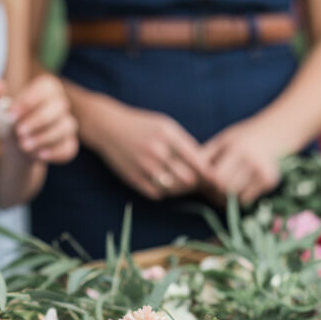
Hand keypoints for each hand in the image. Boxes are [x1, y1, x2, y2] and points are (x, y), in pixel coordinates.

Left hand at [11, 74, 77, 163]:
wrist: (17, 146)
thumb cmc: (11, 124)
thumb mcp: (2, 116)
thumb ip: (1, 112)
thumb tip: (4, 111)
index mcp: (47, 89)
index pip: (45, 89)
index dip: (29, 101)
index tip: (12, 114)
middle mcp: (60, 104)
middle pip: (58, 107)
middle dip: (38, 120)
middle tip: (19, 132)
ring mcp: (67, 124)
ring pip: (65, 127)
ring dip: (45, 137)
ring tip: (24, 146)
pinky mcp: (69, 145)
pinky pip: (68, 148)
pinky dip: (55, 152)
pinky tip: (40, 155)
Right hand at [87, 94, 214, 198]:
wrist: (108, 128)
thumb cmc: (141, 126)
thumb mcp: (164, 125)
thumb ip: (182, 143)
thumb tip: (202, 164)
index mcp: (168, 134)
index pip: (196, 159)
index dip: (206, 172)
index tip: (212, 177)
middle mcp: (158, 151)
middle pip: (187, 178)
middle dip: (195, 183)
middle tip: (197, 184)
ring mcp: (144, 166)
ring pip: (172, 188)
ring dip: (180, 190)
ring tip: (182, 186)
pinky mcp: (134, 178)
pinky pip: (156, 194)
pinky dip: (163, 193)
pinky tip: (164, 186)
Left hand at [203, 118, 282, 204]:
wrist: (280, 129)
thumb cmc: (246, 136)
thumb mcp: (224, 139)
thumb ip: (206, 156)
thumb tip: (185, 176)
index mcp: (236, 147)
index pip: (215, 176)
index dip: (207, 182)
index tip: (206, 181)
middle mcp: (250, 159)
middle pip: (223, 188)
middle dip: (215, 190)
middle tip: (213, 188)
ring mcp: (262, 171)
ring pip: (234, 196)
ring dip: (226, 196)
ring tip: (226, 186)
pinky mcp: (270, 180)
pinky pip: (246, 199)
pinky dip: (239, 197)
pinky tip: (241, 187)